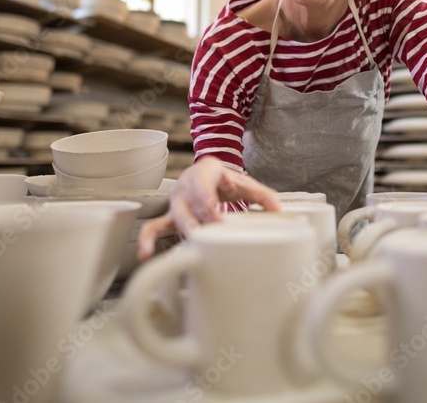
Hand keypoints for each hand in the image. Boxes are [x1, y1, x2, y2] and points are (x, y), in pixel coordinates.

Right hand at [137, 156, 280, 259]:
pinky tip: (146, 255)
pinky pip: (154, 226)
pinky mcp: (171, 216)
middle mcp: (186, 185)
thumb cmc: (225, 180)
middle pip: (189, 206)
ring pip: (174, 217)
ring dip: (184, 233)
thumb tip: (280, 213)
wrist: (207, 172)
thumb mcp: (245, 183)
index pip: (204, 190)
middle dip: (200, 223)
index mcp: (205, 172)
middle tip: (212, 237)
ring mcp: (176, 202)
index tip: (220, 221)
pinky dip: (148, 240)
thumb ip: (264, 196)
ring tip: (191, 248)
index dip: (209, 206)